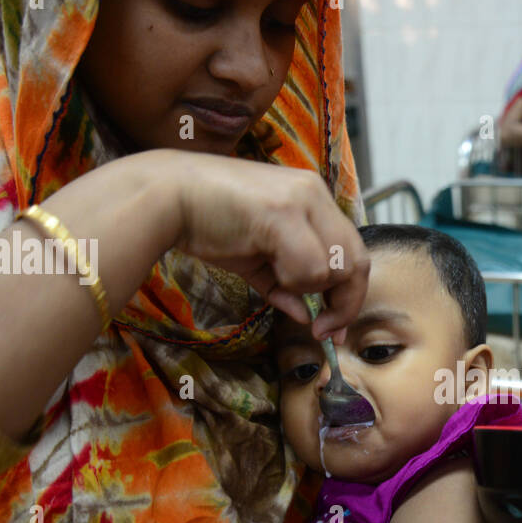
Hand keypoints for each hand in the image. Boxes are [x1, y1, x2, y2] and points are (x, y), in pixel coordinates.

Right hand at [149, 151, 369, 340]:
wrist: (165, 197)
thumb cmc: (208, 224)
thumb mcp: (258, 259)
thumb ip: (286, 286)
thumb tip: (308, 318)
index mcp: (314, 198)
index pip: (353, 252)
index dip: (350, 295)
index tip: (334, 328)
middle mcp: (315, 193)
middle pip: (357, 261)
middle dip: (344, 304)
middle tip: (322, 329)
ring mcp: (301, 200)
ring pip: (335, 267)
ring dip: (306, 288)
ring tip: (274, 276)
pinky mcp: (282, 212)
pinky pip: (310, 267)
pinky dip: (293, 282)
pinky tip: (266, 269)